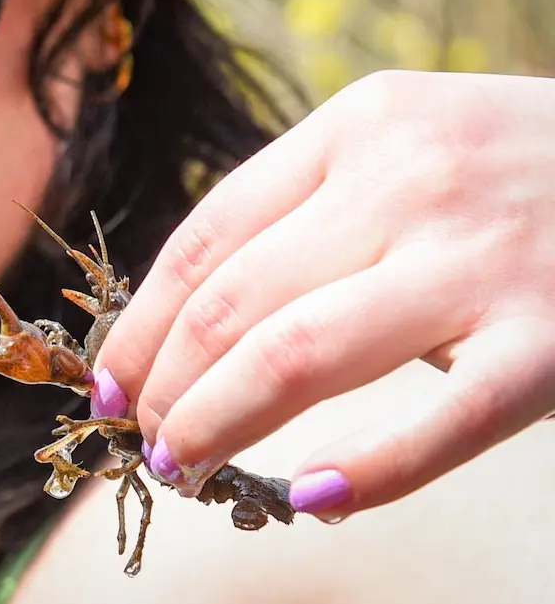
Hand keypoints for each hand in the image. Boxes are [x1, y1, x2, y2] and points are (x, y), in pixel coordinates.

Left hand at [92, 69, 554, 519]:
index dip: (143, 319)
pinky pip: (442, 423)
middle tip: (144, 436)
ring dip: (222, 423)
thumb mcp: (409, 146)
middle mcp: (408, 179)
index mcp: (357, 126)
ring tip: (187, 465)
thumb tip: (193, 315)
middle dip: (167, 383)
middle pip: (234, 301)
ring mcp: (482, 259)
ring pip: (301, 356)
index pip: (207, 234)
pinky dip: (366, 470)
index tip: (113, 376)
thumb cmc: (519, 170)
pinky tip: (309, 498)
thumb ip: (313, 207)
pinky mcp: (554, 338)